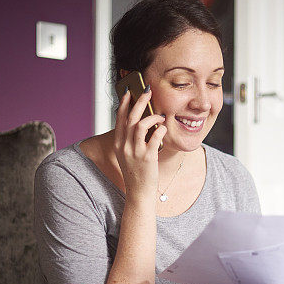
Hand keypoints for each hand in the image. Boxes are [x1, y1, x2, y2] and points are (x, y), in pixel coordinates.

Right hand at [113, 85, 166, 200]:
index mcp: (119, 144)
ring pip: (140, 125)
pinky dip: (160, 129)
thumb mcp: (128, 155)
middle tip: (148, 91)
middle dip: (139, 102)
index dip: (125, 104)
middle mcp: (124, 146)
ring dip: (152, 117)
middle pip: (130, 117)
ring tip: (161, 116)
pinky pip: (154, 137)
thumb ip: (131, 140)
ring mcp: (135, 152)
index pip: (120, 119)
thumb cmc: (136, 173)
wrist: (138, 192)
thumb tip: (140, 123)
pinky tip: (164, 128)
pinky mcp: (147, 157)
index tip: (130, 92)